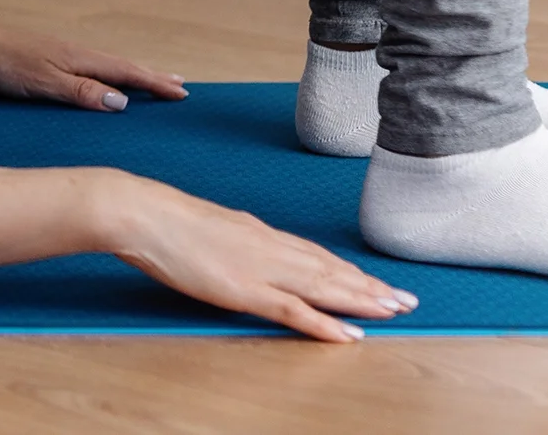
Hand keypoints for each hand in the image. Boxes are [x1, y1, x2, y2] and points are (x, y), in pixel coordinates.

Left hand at [0, 21, 189, 111]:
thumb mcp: (41, 83)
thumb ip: (81, 91)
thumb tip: (123, 102)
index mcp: (78, 58)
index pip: (127, 72)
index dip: (155, 83)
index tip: (184, 93)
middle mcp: (74, 53)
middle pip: (121, 66)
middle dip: (151, 76)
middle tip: (180, 86)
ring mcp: (59, 55)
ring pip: (105, 67)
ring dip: (131, 75)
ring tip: (150, 82)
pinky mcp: (44, 60)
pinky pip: (88, 69)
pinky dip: (106, 76)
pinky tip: (102, 83)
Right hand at [94, 172, 416, 341]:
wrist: (141, 213)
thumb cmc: (162, 219)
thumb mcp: (206, 225)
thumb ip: (231, 238)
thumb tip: (241, 243)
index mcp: (258, 232)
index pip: (314, 253)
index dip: (348, 269)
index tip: (375, 279)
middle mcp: (268, 247)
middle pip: (330, 270)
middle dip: (370, 286)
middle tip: (406, 299)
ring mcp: (260, 268)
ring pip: (324, 287)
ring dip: (362, 300)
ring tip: (394, 311)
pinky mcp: (245, 289)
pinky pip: (295, 311)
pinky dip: (326, 324)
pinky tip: (350, 335)